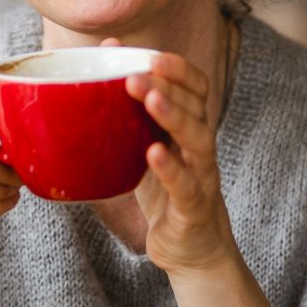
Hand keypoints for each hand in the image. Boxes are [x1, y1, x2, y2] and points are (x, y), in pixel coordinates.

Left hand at [123, 50, 238, 279]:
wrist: (192, 251)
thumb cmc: (166, 191)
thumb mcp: (146, 149)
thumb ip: (131, 111)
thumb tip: (105, 58)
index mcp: (190, 128)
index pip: (196, 88)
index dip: (179, 69)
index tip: (152, 55)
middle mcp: (200, 147)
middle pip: (195, 106)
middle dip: (167, 86)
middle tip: (134, 74)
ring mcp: (201, 176)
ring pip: (197, 139)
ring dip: (173, 116)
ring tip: (149, 100)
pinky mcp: (193, 208)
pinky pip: (187, 185)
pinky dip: (171, 169)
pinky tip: (153, 154)